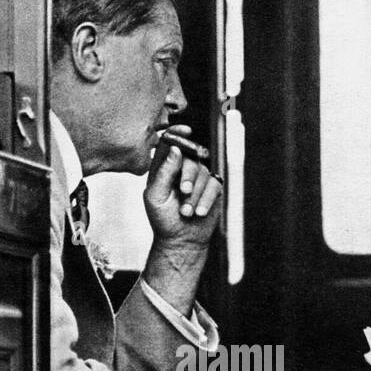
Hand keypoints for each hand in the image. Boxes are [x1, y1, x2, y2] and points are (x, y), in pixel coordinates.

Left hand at [144, 125, 222, 248]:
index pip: (170, 142)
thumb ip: (164, 171)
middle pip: (191, 157)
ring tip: (187, 212)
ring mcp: (199, 178)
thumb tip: (175, 148)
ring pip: (203, 172)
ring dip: (195, 194)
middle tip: (184, 192)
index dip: (177, 133)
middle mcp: (182, 169)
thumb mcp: (156, 196)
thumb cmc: (163, 219)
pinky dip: (207, 199)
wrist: (180, 240)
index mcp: (164, 167)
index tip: (186, 130)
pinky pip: (214, 185)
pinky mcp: (212, 189)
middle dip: (188, 175)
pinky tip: (199, 212)